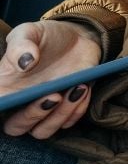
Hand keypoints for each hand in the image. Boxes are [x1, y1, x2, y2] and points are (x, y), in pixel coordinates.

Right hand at [2, 20, 101, 138]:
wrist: (78, 37)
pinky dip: (77, 110)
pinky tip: (84, 88)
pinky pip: (68, 123)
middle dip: (34, 115)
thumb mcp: (30, 32)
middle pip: (16, 128)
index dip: (1, 109)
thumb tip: (24, 62)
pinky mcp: (66, 109)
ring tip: (76, 89)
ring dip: (59, 116)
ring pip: (43, 131)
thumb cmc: (46, 36)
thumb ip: (21, 45)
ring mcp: (44, 109)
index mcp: (4, 87)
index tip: (11, 104)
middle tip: (54, 95)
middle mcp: (21, 103)